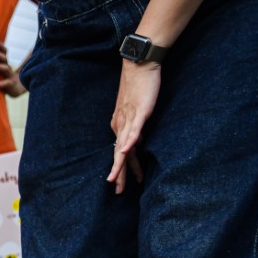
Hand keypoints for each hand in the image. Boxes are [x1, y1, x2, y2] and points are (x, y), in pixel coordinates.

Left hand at [0, 43, 25, 96]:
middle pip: (4, 59)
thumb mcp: (0, 69)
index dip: (1, 47)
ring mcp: (10, 76)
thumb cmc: (4, 78)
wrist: (16, 89)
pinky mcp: (10, 85)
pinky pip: (7, 84)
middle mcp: (7, 68)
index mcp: (4, 63)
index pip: (4, 53)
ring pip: (6, 69)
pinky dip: (1, 84)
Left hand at [108, 61, 160, 193]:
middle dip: (118, 174)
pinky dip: (129, 142)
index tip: (118, 184)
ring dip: (120, 164)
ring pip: (123, 146)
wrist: (139, 65)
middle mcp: (121, 125)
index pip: (120, 152)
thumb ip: (136, 126)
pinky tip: (124, 153)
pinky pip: (133, 130)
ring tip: (117, 180)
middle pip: (119, 154)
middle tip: (117, 191)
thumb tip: (138, 139)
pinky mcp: (138, 112)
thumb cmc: (139, 87)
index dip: (120, 169)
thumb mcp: (136, 111)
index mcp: (120, 126)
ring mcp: (128, 119)